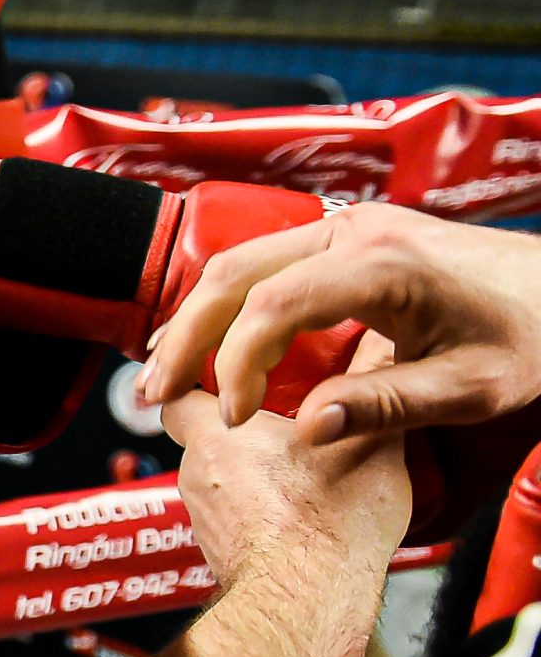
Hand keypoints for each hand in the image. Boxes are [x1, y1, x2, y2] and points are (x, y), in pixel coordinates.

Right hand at [140, 203, 540, 442]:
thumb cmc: (531, 336)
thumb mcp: (473, 388)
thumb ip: (387, 406)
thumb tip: (308, 428)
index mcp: (382, 264)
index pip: (271, 306)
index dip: (237, 365)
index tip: (234, 418)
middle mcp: (353, 232)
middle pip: (235, 275)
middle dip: (186, 337)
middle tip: (153, 395)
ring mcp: (346, 228)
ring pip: (239, 264)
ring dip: (195, 319)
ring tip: (163, 375)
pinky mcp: (344, 238)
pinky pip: (264, 264)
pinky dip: (224, 305)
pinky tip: (204, 344)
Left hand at [159, 381, 410, 591]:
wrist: (306, 601)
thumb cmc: (330, 521)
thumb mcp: (368, 442)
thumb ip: (371, 385)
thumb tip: (385, 340)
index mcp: (215, 436)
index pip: (179, 394)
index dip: (200, 385)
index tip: (232, 380)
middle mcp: (196, 474)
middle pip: (204, 438)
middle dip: (241, 432)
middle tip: (289, 428)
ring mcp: (203, 518)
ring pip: (220, 481)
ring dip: (251, 476)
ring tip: (302, 477)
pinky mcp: (216, 551)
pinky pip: (232, 519)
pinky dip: (256, 513)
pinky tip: (297, 516)